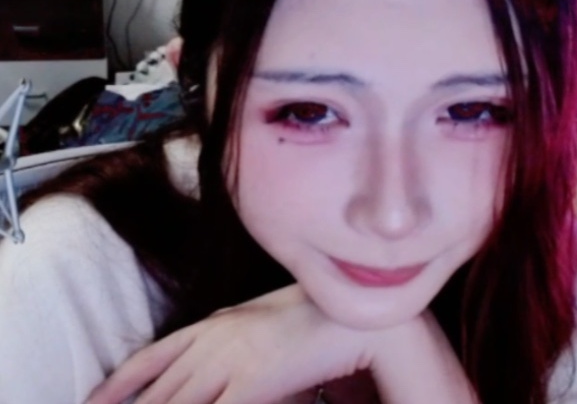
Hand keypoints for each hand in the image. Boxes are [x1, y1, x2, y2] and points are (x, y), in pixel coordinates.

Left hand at [85, 284, 379, 403]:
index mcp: (215, 322)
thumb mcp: (261, 318)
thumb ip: (230, 335)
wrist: (351, 312)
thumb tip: (213, 358)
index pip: (151, 355)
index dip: (118, 382)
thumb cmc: (316, 314)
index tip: (93, 400)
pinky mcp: (254, 381)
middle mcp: (215, 340)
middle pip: (160, 389)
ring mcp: (232, 361)